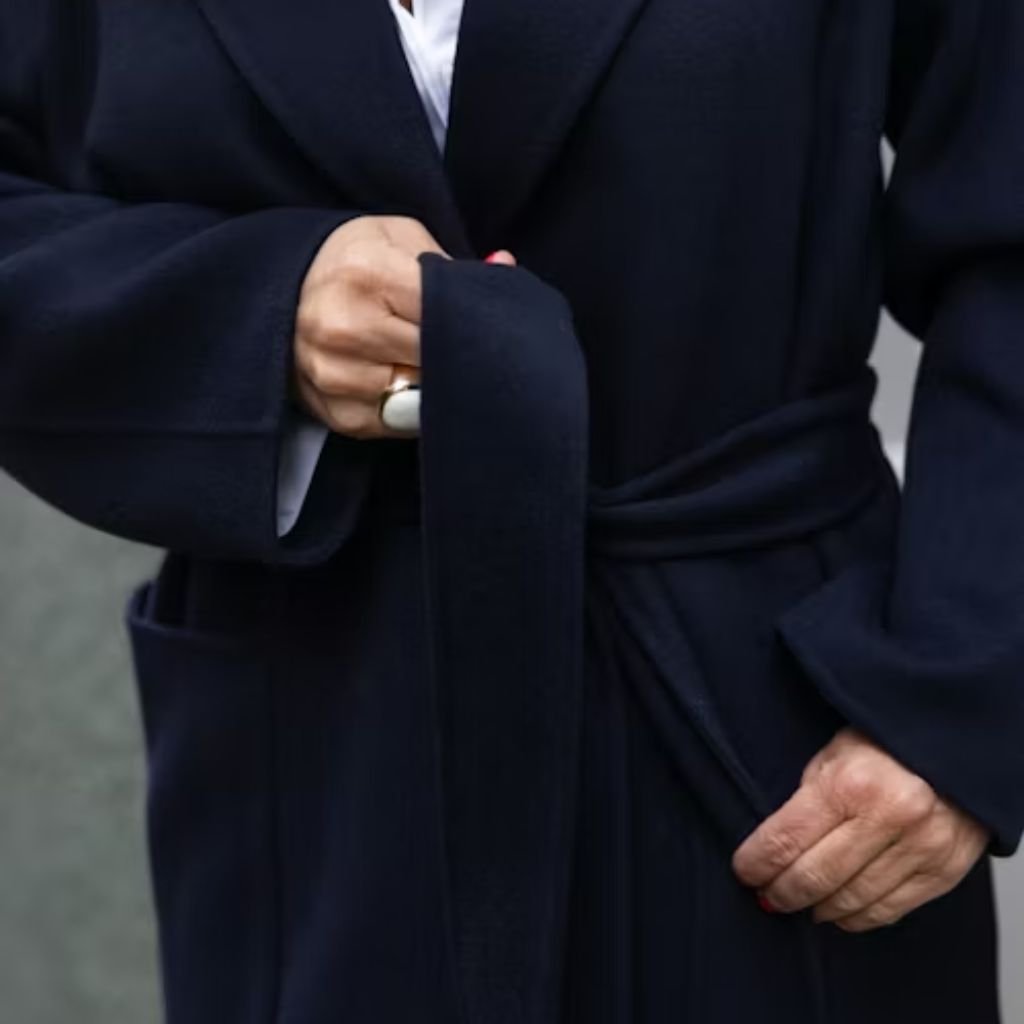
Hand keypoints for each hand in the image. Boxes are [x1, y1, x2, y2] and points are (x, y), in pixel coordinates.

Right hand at [292, 215, 515, 439]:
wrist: (284, 292)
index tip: (487, 322)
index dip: (473, 319)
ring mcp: (336, 375)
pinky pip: (401, 422)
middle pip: (437, 357)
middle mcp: (343, 327)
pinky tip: (404, 381)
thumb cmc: (354, 263)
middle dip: (459, 353)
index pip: (446, 311)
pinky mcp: (339, 413)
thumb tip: (504, 269)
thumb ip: (452, 262)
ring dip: (436, 383)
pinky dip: (412, 406)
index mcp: (366, 274)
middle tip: (468, 344)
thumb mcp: (399, 239)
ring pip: (424, 395)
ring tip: (428, 360)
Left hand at [731, 727, 989, 931]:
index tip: (744, 871)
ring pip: (851, 901)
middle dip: (781, 892)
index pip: (786, 840)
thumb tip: (774, 849)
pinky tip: (838, 911)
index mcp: (850, 783)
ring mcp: (920, 848)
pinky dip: (856, 917)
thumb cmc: (884, 747)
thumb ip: (806, 801)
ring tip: (799, 903)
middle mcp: (888, 817)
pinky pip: (889, 910)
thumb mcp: (833, 755)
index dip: (757, 863)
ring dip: (817, 909)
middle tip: (766, 896)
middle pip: (815, 877)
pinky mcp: (943, 871)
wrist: (955, 748)